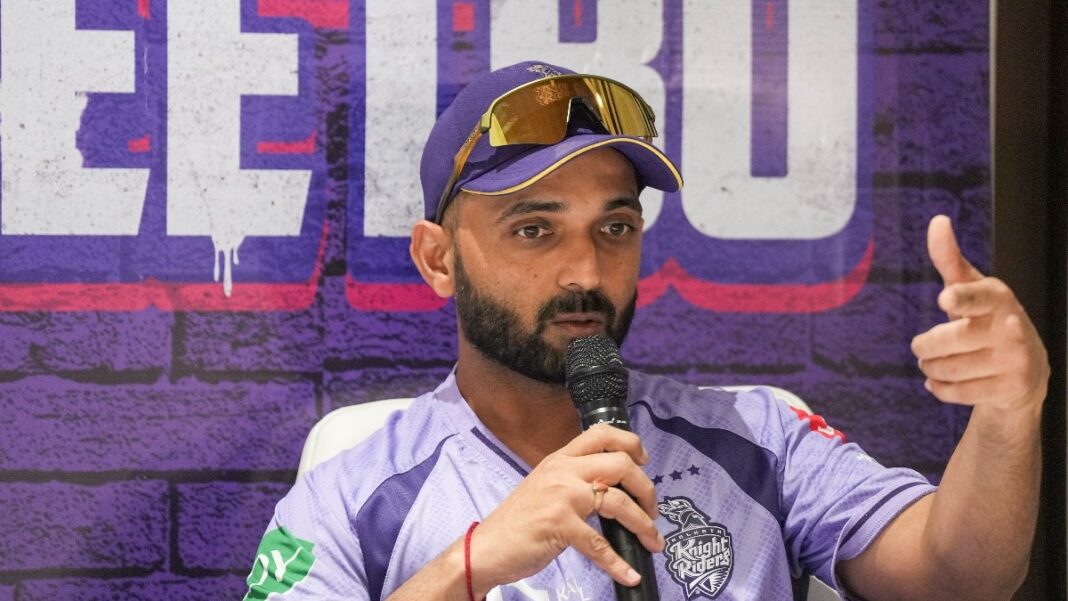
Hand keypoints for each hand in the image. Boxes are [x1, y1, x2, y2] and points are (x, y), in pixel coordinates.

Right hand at [468, 424, 663, 594]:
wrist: (487, 547)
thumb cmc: (518, 522)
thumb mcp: (545, 487)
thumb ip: (573, 479)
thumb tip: (611, 487)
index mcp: (559, 459)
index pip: (602, 433)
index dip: (631, 444)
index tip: (644, 462)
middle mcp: (562, 471)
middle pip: (620, 465)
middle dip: (646, 489)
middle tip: (653, 510)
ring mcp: (562, 496)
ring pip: (618, 502)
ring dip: (643, 524)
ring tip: (653, 541)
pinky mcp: (560, 525)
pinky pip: (600, 545)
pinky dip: (619, 563)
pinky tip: (628, 573)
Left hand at [911, 215, 1048, 412]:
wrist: (1026, 371)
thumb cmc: (986, 321)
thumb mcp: (972, 289)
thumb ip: (950, 259)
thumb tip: (938, 220)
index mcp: (998, 297)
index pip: (976, 296)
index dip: (960, 298)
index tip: (945, 298)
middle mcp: (1011, 326)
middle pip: (946, 340)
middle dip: (924, 348)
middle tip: (924, 348)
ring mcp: (1015, 359)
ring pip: (947, 369)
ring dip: (931, 370)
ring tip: (936, 365)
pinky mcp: (1012, 388)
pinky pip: (956, 392)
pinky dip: (941, 390)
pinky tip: (942, 383)